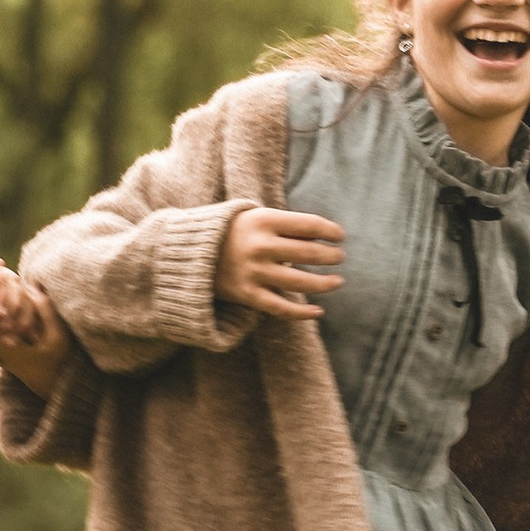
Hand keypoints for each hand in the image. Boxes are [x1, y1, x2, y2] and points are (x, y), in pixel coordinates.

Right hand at [218, 204, 345, 319]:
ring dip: (325, 283)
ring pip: (301, 282)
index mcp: (263, 220)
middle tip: (339, 257)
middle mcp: (260, 246)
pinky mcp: (248, 294)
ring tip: (337, 281)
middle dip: (331, 256)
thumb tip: (325, 235)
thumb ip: (286, 225)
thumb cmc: (233, 232)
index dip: (330, 231)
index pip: (309, 225)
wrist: (189, 253)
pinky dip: (302, 313)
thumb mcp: (255, 217)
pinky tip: (318, 311)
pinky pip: (281, 308)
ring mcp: (254, 272)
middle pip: (309, 252)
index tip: (340, 236)